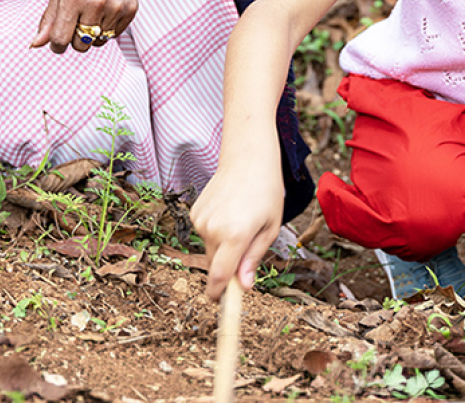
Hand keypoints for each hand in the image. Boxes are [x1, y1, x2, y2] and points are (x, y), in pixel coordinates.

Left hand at [31, 0, 137, 52]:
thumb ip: (48, 19)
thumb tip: (36, 44)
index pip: (60, 39)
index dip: (56, 43)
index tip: (58, 38)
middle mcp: (95, 4)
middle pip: (80, 45)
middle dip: (75, 38)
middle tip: (76, 21)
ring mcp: (115, 8)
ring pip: (98, 42)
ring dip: (92, 34)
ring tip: (92, 12)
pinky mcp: (130, 10)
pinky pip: (114, 35)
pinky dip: (107, 28)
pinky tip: (105, 10)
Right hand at [190, 153, 283, 300]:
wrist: (247, 160)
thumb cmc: (265, 194)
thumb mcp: (269, 229)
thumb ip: (254, 258)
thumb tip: (245, 285)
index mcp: (234, 236)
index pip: (220, 276)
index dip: (219, 294)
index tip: (219, 304)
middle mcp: (213, 229)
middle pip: (215, 265)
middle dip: (228, 267)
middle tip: (246, 248)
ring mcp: (201, 219)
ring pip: (210, 248)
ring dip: (223, 246)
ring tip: (240, 222)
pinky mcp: (195, 211)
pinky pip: (205, 233)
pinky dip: (216, 232)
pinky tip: (228, 213)